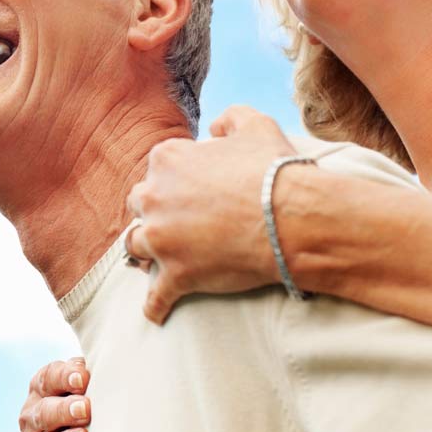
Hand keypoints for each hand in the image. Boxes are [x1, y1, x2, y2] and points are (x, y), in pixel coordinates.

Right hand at [18, 356, 90, 431]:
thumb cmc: (92, 422)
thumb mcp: (92, 398)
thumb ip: (97, 379)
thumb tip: (124, 359)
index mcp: (42, 394)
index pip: (46, 379)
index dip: (63, 377)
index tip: (83, 378)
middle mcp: (32, 422)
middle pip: (43, 412)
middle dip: (63, 410)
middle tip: (85, 409)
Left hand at [126, 105, 302, 323]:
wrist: (294, 219)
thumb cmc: (275, 171)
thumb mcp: (254, 124)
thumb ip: (229, 118)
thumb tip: (215, 128)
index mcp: (167, 159)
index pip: (159, 168)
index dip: (176, 179)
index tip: (193, 190)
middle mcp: (154, 197)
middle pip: (140, 204)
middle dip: (155, 211)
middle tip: (177, 221)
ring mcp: (161, 239)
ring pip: (136, 245)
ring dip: (147, 251)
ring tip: (160, 258)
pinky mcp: (175, 275)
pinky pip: (155, 296)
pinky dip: (156, 305)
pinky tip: (158, 312)